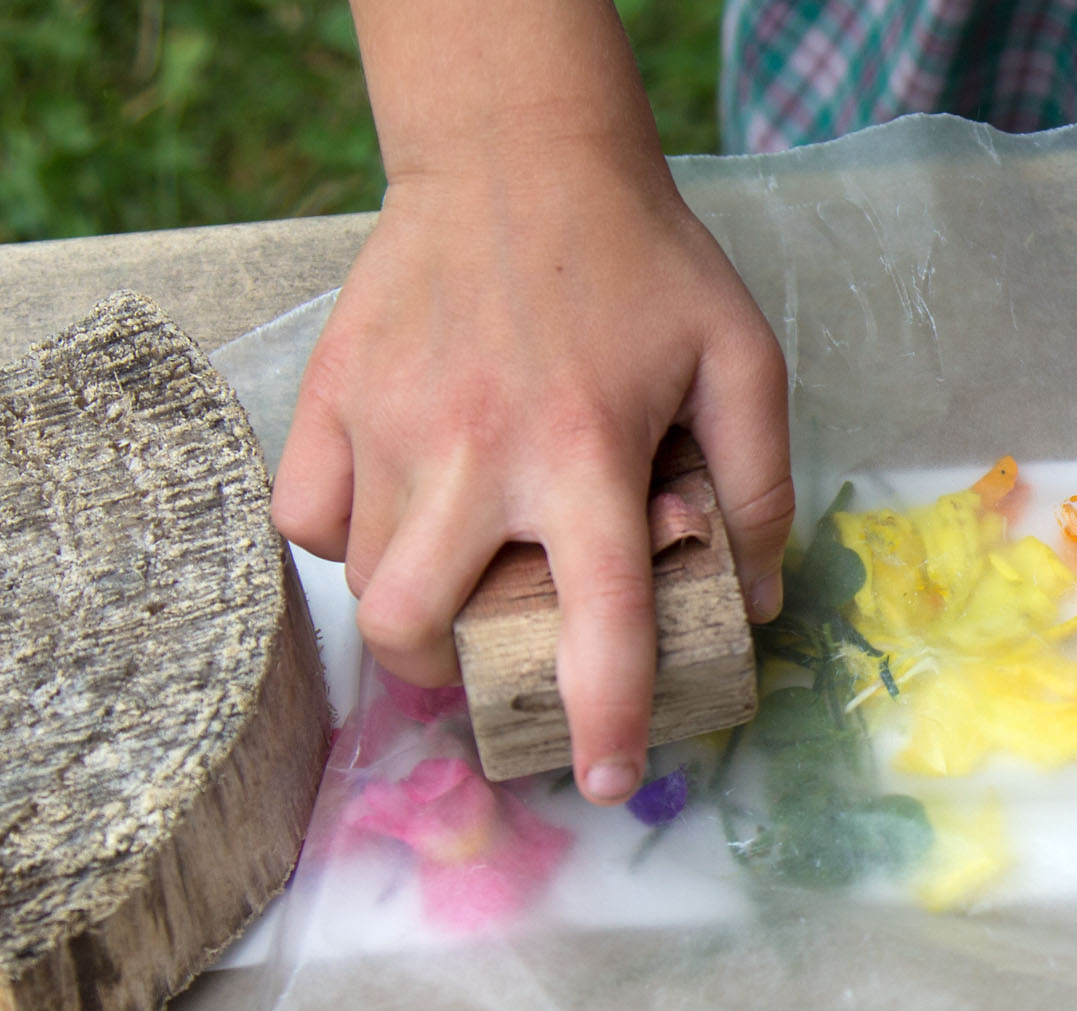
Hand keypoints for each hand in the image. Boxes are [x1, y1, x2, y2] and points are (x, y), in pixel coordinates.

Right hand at [272, 145, 792, 802]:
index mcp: (583, 453)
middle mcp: (472, 454)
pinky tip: (401, 516)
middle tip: (497, 659)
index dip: (604, 720)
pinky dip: (344, 543)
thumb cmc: (641, 262)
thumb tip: (756, 600)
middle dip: (457, 680)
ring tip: (460, 585)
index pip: (594, 625)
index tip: (610, 777)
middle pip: (417, 634)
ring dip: (411, 614)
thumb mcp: (740, 360)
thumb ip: (757, 488)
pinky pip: (305, 518)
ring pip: (360, 583)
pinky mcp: (329, 395)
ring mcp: (386, 426)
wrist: (518, 152)